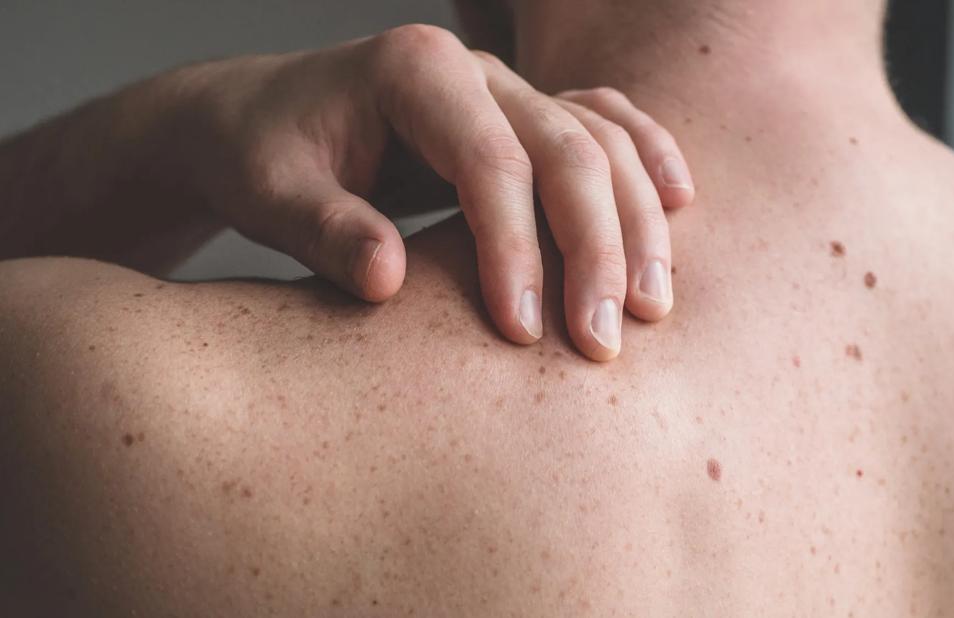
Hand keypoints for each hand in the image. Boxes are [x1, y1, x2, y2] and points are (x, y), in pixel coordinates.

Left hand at [189, 24, 694, 359]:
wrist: (257, 121)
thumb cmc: (260, 156)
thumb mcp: (268, 193)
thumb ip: (324, 230)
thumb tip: (389, 279)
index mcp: (414, 71)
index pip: (490, 161)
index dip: (514, 249)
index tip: (521, 332)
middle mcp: (475, 72)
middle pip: (566, 149)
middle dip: (595, 249)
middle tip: (603, 341)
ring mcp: (507, 88)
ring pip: (600, 141)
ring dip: (636, 223)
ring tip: (650, 307)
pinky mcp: (522, 116)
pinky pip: (604, 124)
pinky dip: (645, 160)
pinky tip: (680, 202)